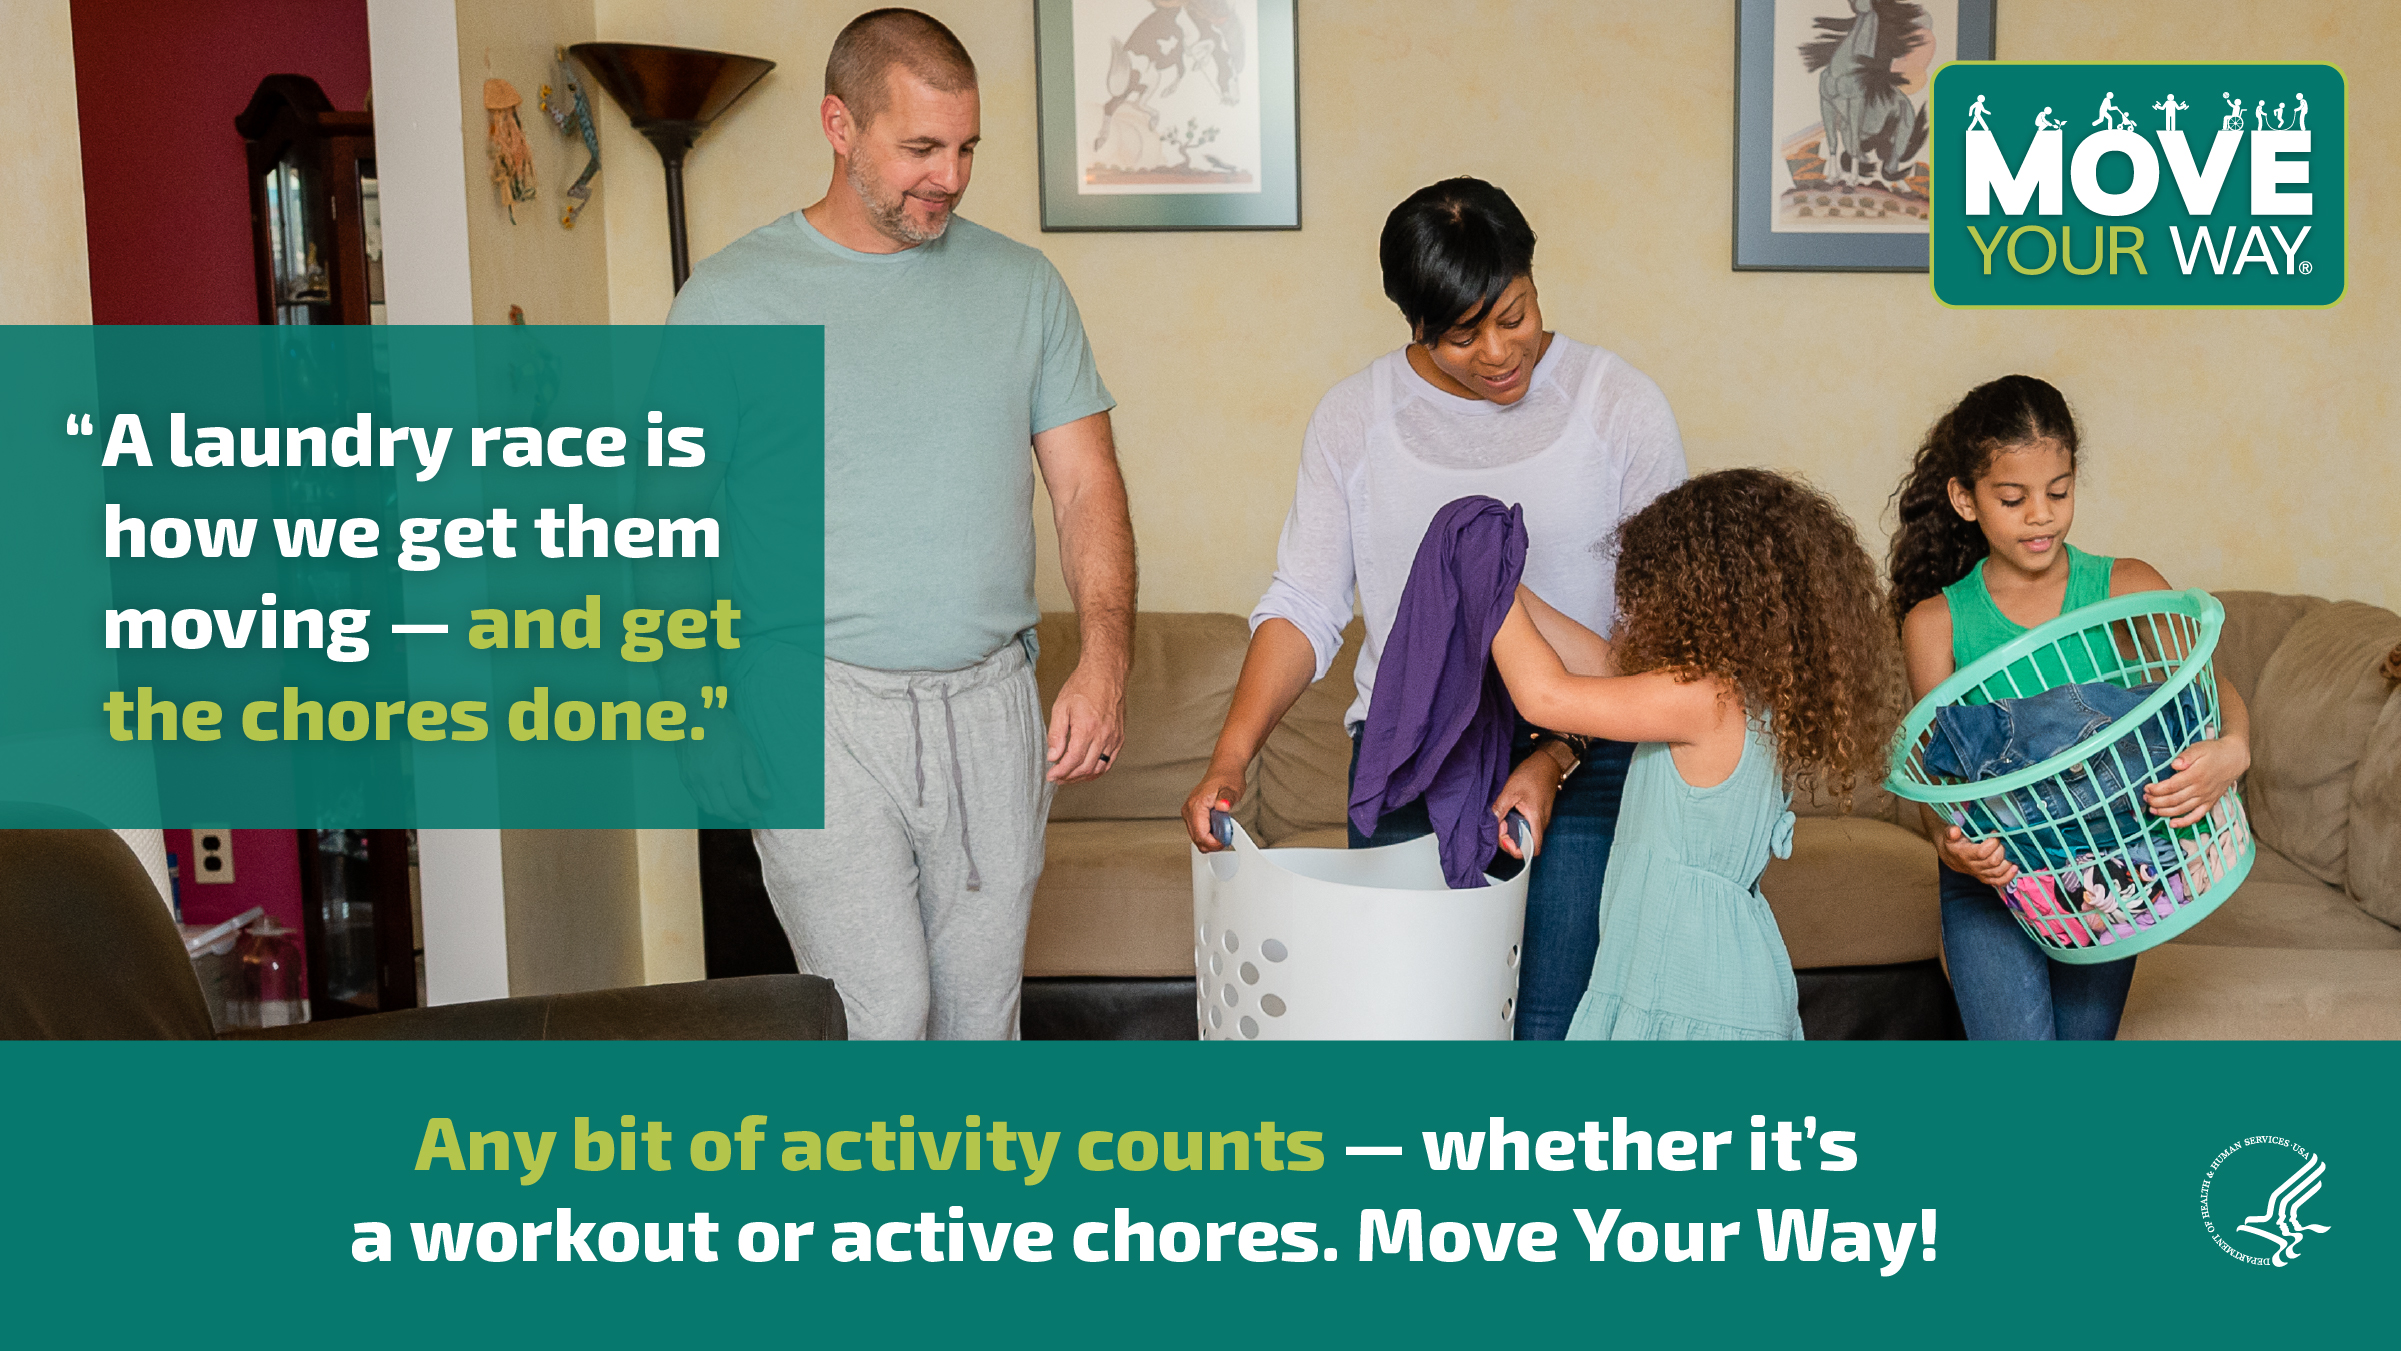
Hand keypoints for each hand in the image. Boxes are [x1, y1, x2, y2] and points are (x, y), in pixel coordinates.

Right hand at [675, 718, 770, 823]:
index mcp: (725, 769)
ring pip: (710, 808)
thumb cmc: (723, 726)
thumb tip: (764, 796)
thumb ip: (755, 773)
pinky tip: (722, 801)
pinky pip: (699, 800)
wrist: (693, 713)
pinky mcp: (685, 778)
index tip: (759, 814)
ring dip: (725, 814)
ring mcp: (693, 779)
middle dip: (739, 816)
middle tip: (750, 814)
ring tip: (737, 810)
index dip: (750, 812)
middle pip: (724, 810)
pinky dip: (712, 806)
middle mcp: (706, 778)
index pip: (739, 802)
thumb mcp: (746, 745)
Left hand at [1046, 663, 1124, 783]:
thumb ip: (1056, 734)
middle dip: (1069, 777)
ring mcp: (1114, 737)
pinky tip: (1086, 770)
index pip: (1073, 761)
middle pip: (1086, 768)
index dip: (1060, 772)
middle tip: (1057, 778)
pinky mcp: (1119, 737)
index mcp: (1087, 728)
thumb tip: (1053, 756)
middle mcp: (1103, 736)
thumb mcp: (1061, 706)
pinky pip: (1109, 761)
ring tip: (1069, 777)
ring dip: (1083, 777)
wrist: (1106, 673)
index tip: (1051, 776)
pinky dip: (1097, 770)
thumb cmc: (1083, 686)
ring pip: (1099, 768)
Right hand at [1182, 767, 1244, 851]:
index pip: (1201, 835)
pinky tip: (1217, 826)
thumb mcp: (1232, 790)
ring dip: (1211, 839)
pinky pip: (1197, 831)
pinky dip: (1208, 834)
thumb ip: (1227, 799)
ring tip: (1223, 828)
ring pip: (1196, 837)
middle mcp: (1189, 809)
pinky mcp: (1191, 814)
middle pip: (1197, 839)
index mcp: (1196, 805)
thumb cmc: (1228, 778)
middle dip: (1212, 843)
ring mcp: (1188, 812)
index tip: (1225, 840)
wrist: (1224, 770)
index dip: (1214, 843)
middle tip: (1226, 835)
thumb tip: (1223, 806)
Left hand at [1491, 744, 1568, 860]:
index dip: (1516, 849)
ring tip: (1503, 818)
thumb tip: (1490, 823)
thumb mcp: (1511, 790)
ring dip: (1512, 832)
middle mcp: (1541, 824)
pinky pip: (1526, 828)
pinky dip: (1516, 826)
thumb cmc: (1532, 774)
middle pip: (1526, 845)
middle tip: (1500, 824)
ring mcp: (1541, 820)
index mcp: (1536, 820)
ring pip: (1525, 836)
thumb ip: (1500, 808)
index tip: (1504, 836)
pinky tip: (1508, 815)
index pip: (1532, 849)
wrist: (1548, 763)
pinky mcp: (1538, 815)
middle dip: (1510, 840)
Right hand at [1936, 825, 2016, 887]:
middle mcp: (1972, 867)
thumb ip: (1950, 832)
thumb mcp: (1948, 834)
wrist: (1950, 856)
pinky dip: (2009, 876)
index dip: (1992, 843)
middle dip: (2001, 850)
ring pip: (1998, 872)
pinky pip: (1999, 881)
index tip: (1995, 832)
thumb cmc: (1953, 842)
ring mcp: (1980, 874)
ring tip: (2009, 851)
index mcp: (1963, 855)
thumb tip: (1955, 830)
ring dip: (2007, 862)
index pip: (1982, 853)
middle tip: (2002, 841)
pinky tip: (2015, 867)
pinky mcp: (1986, 878)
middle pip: (1993, 862)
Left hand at [2144, 735, 2248, 826]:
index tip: (2146, 788)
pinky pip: (2197, 816)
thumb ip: (2186, 756)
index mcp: (2196, 775)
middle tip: (2145, 798)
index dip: (2157, 789)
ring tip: (2152, 810)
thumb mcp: (2199, 748)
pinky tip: (2172, 824)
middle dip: (2156, 801)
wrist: (2234, 758)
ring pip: (2182, 809)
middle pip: (2174, 799)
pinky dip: (2184, 822)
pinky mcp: (2210, 802)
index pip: (2171, 786)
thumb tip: (2174, 764)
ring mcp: (2206, 797)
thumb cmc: (2213, 751)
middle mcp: (2201, 789)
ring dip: (2165, 812)